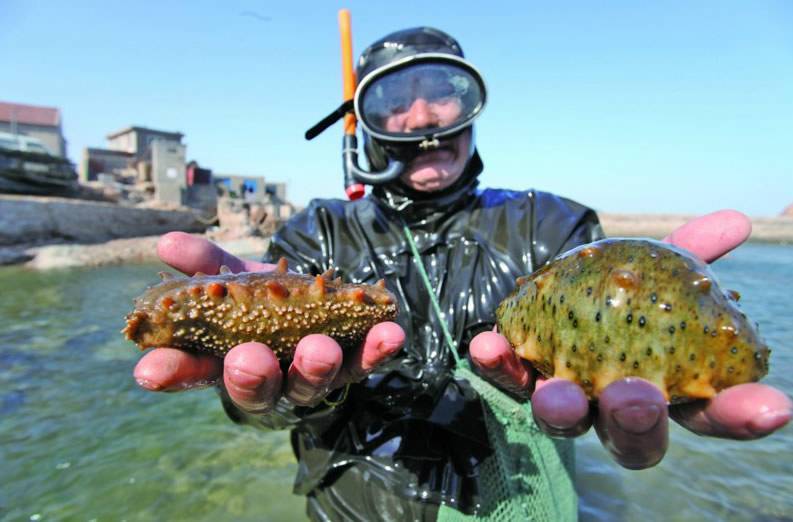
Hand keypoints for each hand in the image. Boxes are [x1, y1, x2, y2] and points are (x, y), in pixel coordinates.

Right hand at [133, 232, 404, 412]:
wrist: (317, 310)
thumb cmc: (263, 300)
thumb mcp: (233, 279)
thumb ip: (206, 264)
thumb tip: (168, 243)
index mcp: (226, 359)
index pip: (193, 371)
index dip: (173, 372)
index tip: (150, 370)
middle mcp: (268, 378)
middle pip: (256, 389)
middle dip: (252, 376)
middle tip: (249, 357)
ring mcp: (311, 377)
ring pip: (310, 382)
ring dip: (314, 366)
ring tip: (319, 347)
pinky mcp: (351, 366)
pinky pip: (363, 362)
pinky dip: (376, 349)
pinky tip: (389, 332)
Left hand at [470, 210, 791, 469]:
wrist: (562, 287)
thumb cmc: (628, 288)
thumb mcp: (662, 267)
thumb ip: (692, 252)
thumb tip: (735, 220)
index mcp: (671, 387)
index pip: (713, 413)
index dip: (740, 414)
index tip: (773, 407)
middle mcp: (617, 407)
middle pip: (634, 437)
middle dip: (636, 422)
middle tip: (638, 399)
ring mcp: (568, 400)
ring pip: (566, 421)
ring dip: (561, 409)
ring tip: (558, 394)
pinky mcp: (520, 380)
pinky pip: (508, 379)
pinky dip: (499, 365)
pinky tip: (486, 346)